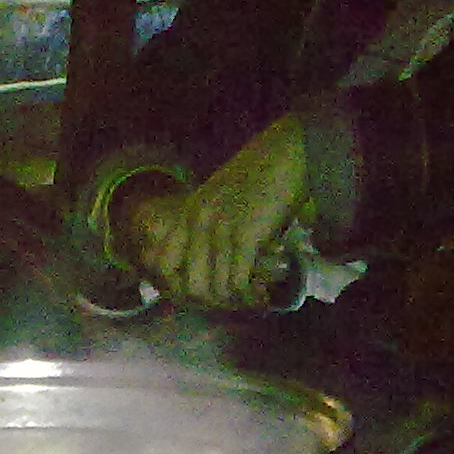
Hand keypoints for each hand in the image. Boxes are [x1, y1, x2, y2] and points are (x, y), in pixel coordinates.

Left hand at [123, 116, 311, 308]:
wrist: (290, 151)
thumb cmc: (264, 173)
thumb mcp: (223, 195)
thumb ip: (211, 222)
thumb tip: (215, 260)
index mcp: (190, 212)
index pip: (163, 264)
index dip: (180, 286)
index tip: (208, 292)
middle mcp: (198, 223)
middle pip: (190, 287)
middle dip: (215, 302)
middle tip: (236, 299)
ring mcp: (219, 230)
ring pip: (215, 290)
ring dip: (237, 301)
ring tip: (254, 296)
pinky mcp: (245, 236)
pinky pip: (237, 283)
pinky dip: (250, 295)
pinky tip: (262, 291)